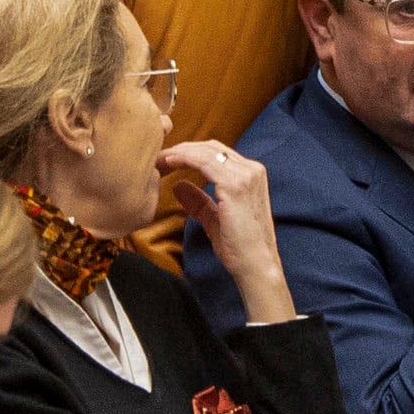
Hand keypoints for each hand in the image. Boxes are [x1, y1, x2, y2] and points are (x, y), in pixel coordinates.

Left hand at [164, 140, 294, 324]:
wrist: (256, 266)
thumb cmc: (240, 247)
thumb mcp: (215, 218)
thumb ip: (199, 201)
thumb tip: (178, 185)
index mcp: (252, 175)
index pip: (217, 153)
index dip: (190, 153)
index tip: (167, 160)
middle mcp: (252, 170)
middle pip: (211, 147)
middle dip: (182, 149)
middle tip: (158, 158)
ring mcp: (245, 176)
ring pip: (206, 151)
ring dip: (179, 152)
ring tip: (158, 160)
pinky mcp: (235, 185)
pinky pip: (204, 162)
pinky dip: (184, 159)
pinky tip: (168, 163)